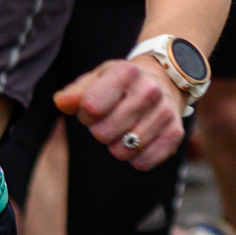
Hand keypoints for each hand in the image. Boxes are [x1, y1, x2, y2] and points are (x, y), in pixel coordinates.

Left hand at [53, 57, 186, 170]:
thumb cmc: (123, 82)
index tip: (92, 108)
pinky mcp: (175, 133)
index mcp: (126, 72)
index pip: (90, 107)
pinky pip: (144, 162)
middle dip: (100, 131)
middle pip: (103, 133)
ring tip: (124, 130)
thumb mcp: (99, 78)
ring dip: (117, 146)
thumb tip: (60, 102)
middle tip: (109, 120)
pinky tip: (138, 143)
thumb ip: (76, 92)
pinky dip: (135, 158)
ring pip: (123, 151)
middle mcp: (149, 90)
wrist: (164, 79)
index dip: (85, 114)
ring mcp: (164, 112)